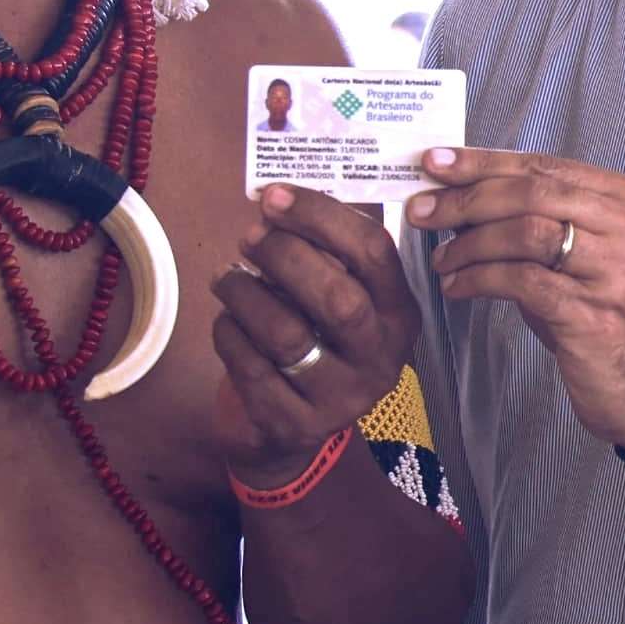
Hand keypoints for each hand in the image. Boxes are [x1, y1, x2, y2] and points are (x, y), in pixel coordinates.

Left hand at [211, 184, 420, 485]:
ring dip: (244, 294)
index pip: (373, 251)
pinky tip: (226, 320)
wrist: (296, 427)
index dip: (319, 216)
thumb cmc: (315, 340)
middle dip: (283, 255)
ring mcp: (342, 398)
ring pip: (286, 335)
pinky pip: (250, 368)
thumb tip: (275, 201)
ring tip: (226, 279)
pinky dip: (228, 333)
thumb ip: (323, 253)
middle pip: (337, 297)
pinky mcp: (297, 425)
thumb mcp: (338, 296)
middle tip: (248, 238)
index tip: (273, 196)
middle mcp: (381, 358)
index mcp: (398, 313)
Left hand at [409, 148, 624, 451]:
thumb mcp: (588, 256)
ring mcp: (618, 271)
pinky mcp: (594, 314)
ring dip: (470, 243)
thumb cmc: (612, 319)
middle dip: (467, 198)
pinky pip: (521, 281)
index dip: (485, 163)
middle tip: (425, 209)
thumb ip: (542, 221)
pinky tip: (458, 286)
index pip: (546, 167)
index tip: (439, 164)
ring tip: (443, 258)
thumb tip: (467, 198)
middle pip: (533, 193)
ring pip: (525, 232)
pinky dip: (479, 279)